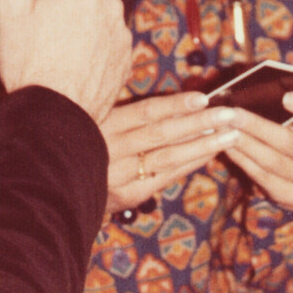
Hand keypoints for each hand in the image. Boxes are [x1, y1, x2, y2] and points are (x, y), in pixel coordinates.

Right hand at [0, 0, 130, 123]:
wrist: (53, 116)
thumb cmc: (26, 61)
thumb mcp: (8, 9)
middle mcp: (111, 1)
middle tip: (40, 28)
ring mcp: (123, 30)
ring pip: (95, 11)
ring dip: (79, 21)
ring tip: (55, 50)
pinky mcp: (128, 55)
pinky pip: (107, 37)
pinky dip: (93, 44)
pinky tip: (72, 62)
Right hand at [102, 92, 240, 212]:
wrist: (63, 188)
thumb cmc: (90, 142)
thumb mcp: (101, 120)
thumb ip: (133, 111)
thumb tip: (179, 101)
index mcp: (104, 123)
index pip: (146, 112)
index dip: (176, 104)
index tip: (204, 97)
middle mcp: (111, 149)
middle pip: (162, 134)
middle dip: (199, 123)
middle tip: (228, 114)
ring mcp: (120, 175)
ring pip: (167, 157)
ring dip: (202, 145)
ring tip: (230, 134)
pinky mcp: (129, 195)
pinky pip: (166, 176)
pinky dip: (190, 163)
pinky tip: (210, 153)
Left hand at [223, 91, 292, 208]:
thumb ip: (284, 103)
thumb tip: (255, 90)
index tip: (286, 97)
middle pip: (292, 142)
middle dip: (258, 127)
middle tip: (233, 114)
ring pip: (275, 162)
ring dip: (247, 145)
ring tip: (225, 131)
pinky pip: (265, 179)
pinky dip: (244, 162)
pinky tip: (228, 149)